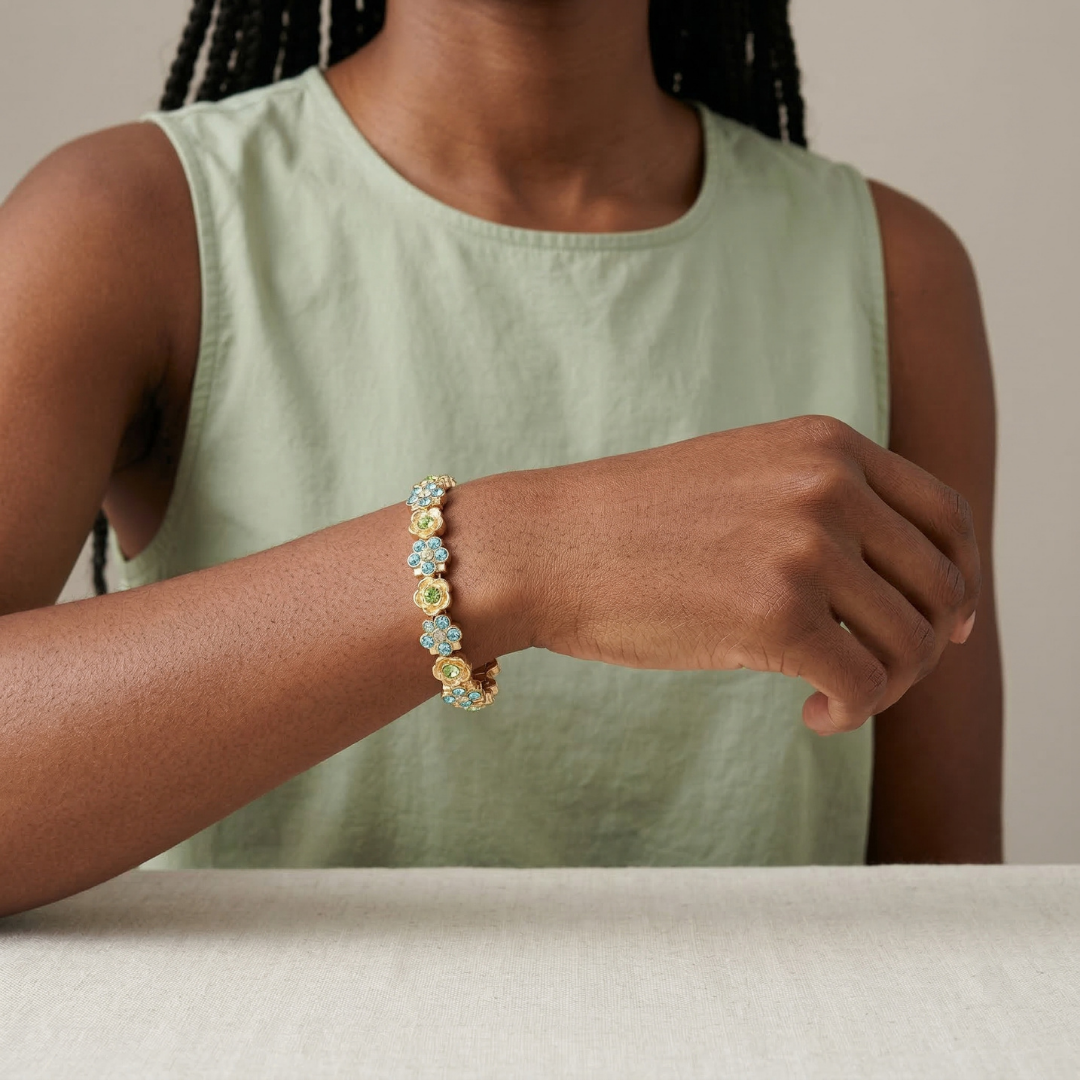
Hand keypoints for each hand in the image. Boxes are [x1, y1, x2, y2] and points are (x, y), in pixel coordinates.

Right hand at [517, 415, 979, 734]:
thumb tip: (893, 583)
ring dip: (886, 686)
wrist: (546, 545)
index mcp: (826, 445)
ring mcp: (805, 547)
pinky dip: (851, 714)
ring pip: (911, 643)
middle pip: (941, 587)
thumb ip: (820, 504)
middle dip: (925, 646)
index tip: (947, 626)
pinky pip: (867, 686)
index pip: (946, 517)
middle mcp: (829, 486)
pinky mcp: (777, 616)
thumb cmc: (632, 525)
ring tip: (830, 696)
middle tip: (876, 677)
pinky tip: (810, 715)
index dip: (960, 580)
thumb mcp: (743, 479)